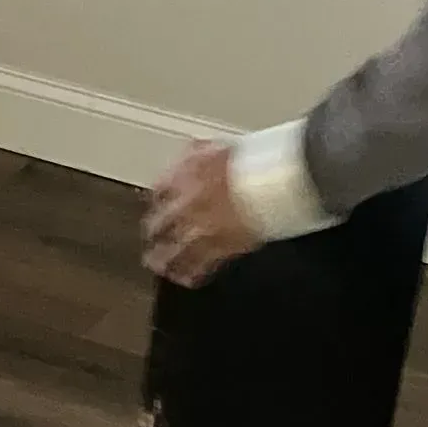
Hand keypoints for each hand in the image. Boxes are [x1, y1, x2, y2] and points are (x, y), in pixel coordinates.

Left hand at [142, 140, 262, 288]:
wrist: (276, 181)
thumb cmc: (254, 161)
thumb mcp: (219, 147)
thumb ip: (198, 153)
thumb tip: (190, 153)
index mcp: (185, 178)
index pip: (160, 191)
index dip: (157, 200)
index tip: (157, 205)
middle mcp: (187, 206)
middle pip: (160, 225)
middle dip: (154, 233)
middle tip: (151, 237)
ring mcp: (202, 230)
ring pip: (173, 251)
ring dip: (163, 260)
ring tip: (158, 266)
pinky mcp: (219, 249)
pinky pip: (199, 266)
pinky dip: (191, 273)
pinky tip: (186, 279)